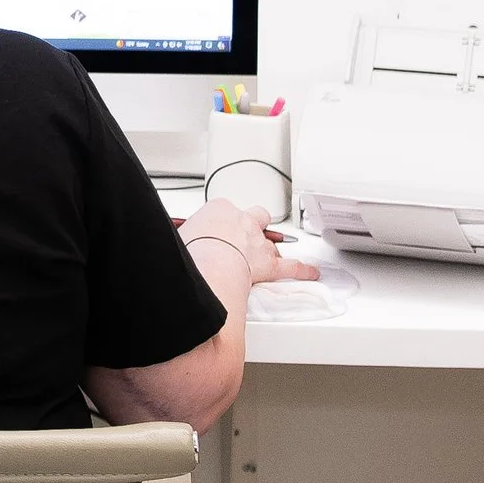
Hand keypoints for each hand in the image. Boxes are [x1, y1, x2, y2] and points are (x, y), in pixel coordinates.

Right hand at [182, 197, 316, 286]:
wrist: (210, 264)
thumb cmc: (192, 249)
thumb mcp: (177, 235)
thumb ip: (181, 236)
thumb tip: (172, 245)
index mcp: (219, 210)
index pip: (222, 211)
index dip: (220, 222)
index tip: (212, 231)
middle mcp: (242, 221)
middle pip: (255, 216)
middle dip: (253, 223)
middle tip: (245, 233)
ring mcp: (257, 241)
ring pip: (271, 239)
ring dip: (270, 246)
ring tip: (268, 254)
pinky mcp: (269, 263)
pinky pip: (291, 266)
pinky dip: (302, 269)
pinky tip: (311, 272)